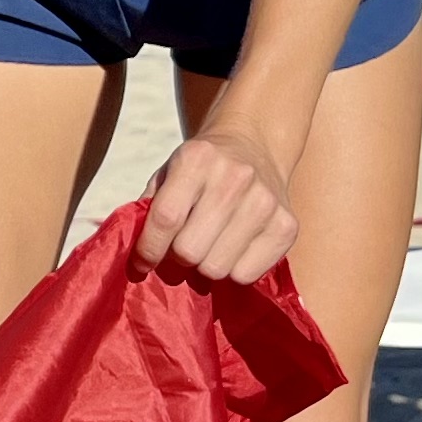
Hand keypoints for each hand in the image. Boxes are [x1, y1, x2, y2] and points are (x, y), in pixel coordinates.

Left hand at [136, 123, 298, 283]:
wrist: (254, 145)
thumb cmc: (201, 168)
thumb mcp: (169, 172)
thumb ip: (148, 208)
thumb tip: (134, 255)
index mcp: (197, 159)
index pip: (166, 218)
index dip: (148, 249)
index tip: (141, 263)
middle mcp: (235, 178)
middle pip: (191, 250)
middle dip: (178, 257)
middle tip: (181, 248)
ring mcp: (265, 202)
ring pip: (217, 268)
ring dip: (205, 266)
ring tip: (208, 247)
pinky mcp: (287, 226)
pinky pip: (247, 275)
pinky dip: (233, 271)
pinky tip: (233, 249)